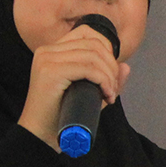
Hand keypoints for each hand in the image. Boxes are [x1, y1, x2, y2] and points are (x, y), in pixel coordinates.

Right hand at [17, 23, 128, 146]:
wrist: (39, 135)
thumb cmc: (62, 116)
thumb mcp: (89, 94)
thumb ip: (106, 79)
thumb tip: (126, 66)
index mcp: (53, 50)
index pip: (86, 32)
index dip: (106, 49)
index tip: (110, 73)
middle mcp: (48, 50)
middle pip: (94, 43)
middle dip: (111, 66)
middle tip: (113, 89)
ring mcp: (47, 59)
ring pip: (93, 56)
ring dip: (109, 76)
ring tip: (109, 95)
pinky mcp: (50, 71)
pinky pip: (88, 68)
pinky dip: (104, 81)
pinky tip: (106, 96)